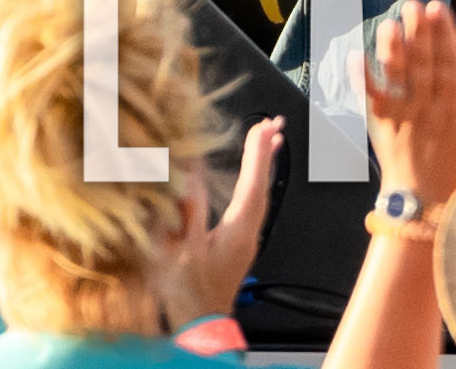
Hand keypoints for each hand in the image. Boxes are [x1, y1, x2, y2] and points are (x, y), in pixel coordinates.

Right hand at [159, 115, 283, 326]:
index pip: (253, 186)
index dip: (257, 156)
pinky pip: (251, 205)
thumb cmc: (188, 295)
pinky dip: (254, 183)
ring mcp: (244, 241)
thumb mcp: (180, 252)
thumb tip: (192, 175)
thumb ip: (188, 212)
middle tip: (275, 125)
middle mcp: (247, 235)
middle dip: (268, 154)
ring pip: (259, 196)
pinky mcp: (237, 246)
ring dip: (262, 167)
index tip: (262, 128)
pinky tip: (251, 178)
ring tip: (268, 141)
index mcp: (237, 233)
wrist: (198, 329)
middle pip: (262, 187)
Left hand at [363, 0, 455, 206]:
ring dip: (392, 51)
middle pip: (423, 65)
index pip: (452, 64)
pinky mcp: (379, 124)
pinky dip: (362, 78)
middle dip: (419, 34)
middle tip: (415, 5)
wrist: (424, 201)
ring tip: (390, 25)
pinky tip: (356, 56)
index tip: (440, 9)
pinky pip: (369, 98)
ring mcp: (401, 116)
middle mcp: (428, 110)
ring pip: (397, 78)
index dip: (446, 35)